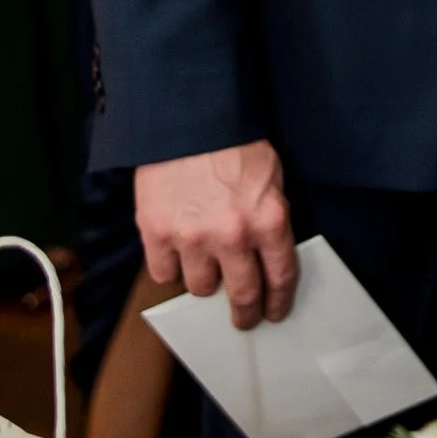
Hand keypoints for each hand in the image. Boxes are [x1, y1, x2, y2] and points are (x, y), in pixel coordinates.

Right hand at [136, 141, 296, 327]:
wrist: (188, 118)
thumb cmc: (234, 144)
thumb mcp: (270, 178)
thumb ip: (269, 220)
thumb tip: (267, 259)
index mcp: (268, 219)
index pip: (280, 276)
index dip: (278, 301)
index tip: (274, 313)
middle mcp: (232, 235)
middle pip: (242, 294)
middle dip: (245, 313)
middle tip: (243, 319)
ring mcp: (191, 238)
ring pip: (200, 288)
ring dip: (204, 281)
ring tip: (205, 266)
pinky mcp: (156, 233)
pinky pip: (164, 274)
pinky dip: (170, 268)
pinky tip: (176, 254)